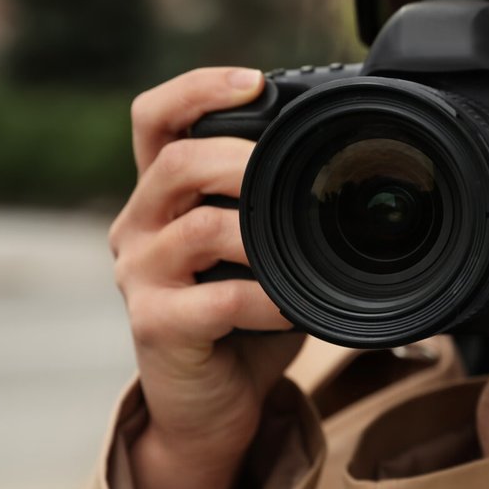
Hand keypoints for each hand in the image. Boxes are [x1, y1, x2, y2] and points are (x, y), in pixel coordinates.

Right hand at [108, 67, 303, 488]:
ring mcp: (140, 277)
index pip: (154, 116)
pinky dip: (264, 299)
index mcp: (161, 194)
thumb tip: (350, 156)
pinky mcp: (155, 326)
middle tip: (291, 170)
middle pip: (176, 162)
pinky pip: (214, 301)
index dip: (198, 88)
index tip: (255, 83)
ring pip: (198, 227)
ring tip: (296, 243)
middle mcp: (139, 226)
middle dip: (241, 157)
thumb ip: (273, 200)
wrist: (209, 405)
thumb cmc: (241, 316)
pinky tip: (290, 305)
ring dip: (259, 230)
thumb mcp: (257, 245)